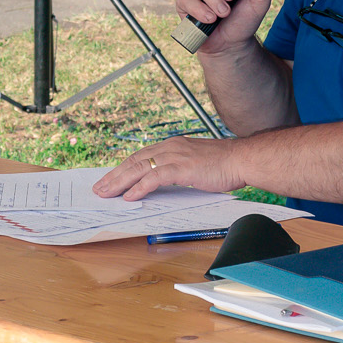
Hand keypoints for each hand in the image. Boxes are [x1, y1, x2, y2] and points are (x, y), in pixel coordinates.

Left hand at [93, 136, 243, 200]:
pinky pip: (154, 178)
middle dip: (114, 175)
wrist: (242, 159)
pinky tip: (130, 196)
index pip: (142, 156)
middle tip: (100, 188)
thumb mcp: (197, 164)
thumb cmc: (225, 164)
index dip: (124, 168)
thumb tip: (166, 184)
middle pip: (135, 161)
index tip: (111, 178)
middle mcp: (171, 147)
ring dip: (120, 182)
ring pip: (139, 169)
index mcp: (174, 146)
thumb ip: (180, 171)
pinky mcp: (182, 167)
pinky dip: (139, 187)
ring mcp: (175, 156)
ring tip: (107, 193)